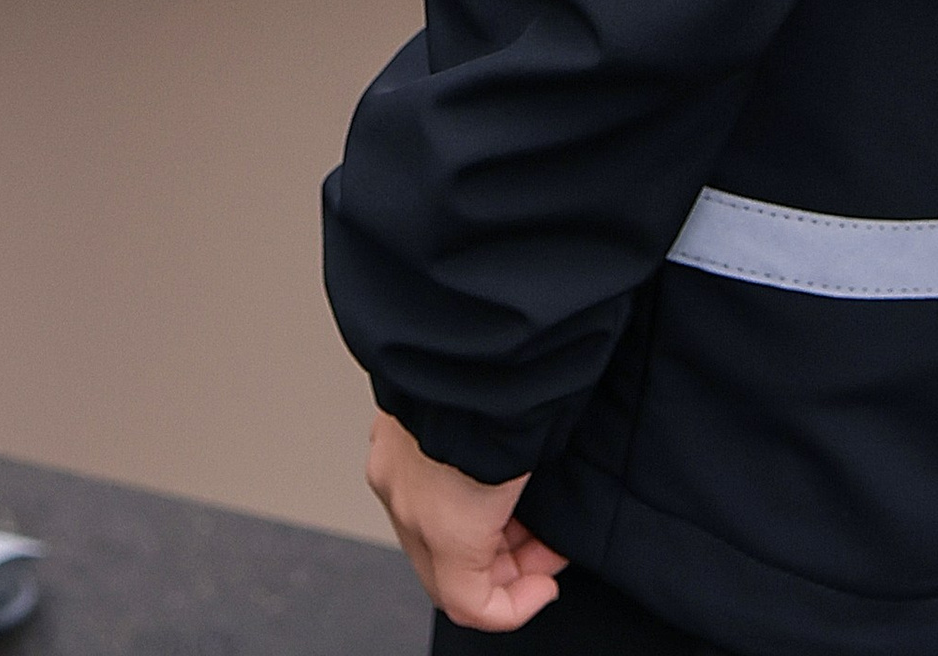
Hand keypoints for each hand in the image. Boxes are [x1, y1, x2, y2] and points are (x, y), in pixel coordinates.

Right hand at [366, 416, 564, 633]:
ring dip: (481, 535)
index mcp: (440, 524)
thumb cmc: (505, 395)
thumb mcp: (532, 469)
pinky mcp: (389, 431)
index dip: (514, 606)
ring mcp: (392, 462)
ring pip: (433, 532)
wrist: (473, 331)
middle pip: (448, 572)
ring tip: (525, 509)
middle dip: (501, 568)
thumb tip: (534, 550)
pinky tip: (490, 476)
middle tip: (543, 547)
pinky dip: (456, 499)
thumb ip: (524, 526)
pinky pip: (420, 489)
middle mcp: (404, 499)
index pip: (467, 604)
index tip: (548, 581)